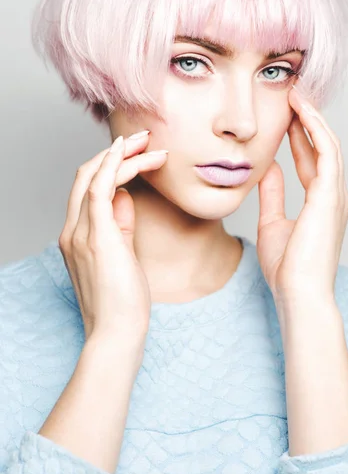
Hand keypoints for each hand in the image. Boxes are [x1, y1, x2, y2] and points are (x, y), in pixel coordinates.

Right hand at [58, 131, 167, 341]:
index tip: (138, 155)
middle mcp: (73, 231)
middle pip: (86, 175)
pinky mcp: (97, 237)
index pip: (88, 189)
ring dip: (121, 154)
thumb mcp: (122, 255)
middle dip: (115, 152)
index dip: (110, 166)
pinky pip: (100, 189)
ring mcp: (81, 233)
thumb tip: (125, 196)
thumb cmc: (123, 302)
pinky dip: (113, 164)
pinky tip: (129, 150)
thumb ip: (120, 225)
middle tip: (143, 138)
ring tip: (148, 142)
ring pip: (93, 176)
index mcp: (78, 236)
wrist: (117, 334)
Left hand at [256, 85, 347, 305]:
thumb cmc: (287, 268)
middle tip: (290, 96)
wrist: (298, 293)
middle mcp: (332, 195)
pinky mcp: (331, 195)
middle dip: (306, 121)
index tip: (284, 116)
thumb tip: (266, 170)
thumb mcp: (273, 223)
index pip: (310, 160)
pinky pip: (327, 152)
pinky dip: (315, 129)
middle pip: (321, 147)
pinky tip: (302, 112)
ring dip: (312, 118)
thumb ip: (272, 195)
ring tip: (295, 95)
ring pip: (327, 144)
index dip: (298, 136)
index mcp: (320, 203)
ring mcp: (335, 194)